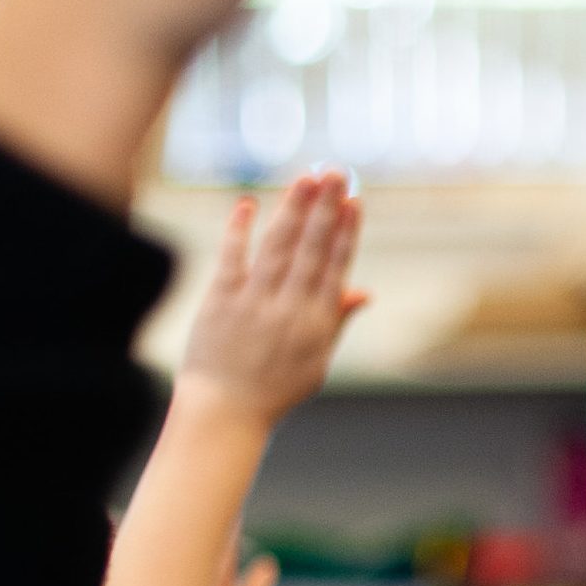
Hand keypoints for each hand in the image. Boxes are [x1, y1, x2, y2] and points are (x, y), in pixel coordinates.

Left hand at [175, 173, 368, 426]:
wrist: (225, 413)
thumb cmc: (273, 390)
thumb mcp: (316, 362)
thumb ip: (336, 322)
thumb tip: (364, 291)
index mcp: (317, 325)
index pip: (335, 268)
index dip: (345, 232)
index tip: (353, 201)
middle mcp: (289, 310)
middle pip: (311, 249)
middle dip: (325, 208)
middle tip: (335, 172)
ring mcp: (255, 304)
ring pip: (278, 248)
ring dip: (292, 210)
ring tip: (304, 178)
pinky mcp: (221, 302)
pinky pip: (232, 258)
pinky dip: (239, 230)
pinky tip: (248, 203)